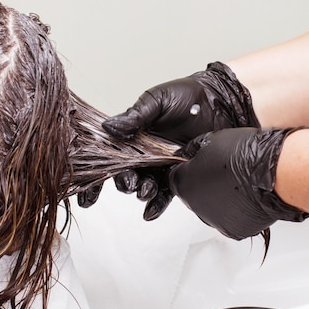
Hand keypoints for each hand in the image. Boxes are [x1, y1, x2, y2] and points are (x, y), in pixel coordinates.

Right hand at [93, 62, 259, 217]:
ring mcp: (162, 164)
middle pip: (125, 173)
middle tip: (129, 183)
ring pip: (145, 185)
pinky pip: (166, 193)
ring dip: (141, 192)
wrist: (221, 102)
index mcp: (134, 133)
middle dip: (123, 181)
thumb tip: (108, 127)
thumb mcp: (157, 101)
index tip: (87, 191)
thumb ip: (135, 115)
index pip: (109, 153)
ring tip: (144, 191)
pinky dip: (157, 204)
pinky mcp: (181, 173)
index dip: (96, 172)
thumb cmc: (189, 95)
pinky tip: (150, 212)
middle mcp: (145, 152)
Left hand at [169, 127, 308, 239]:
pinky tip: (246, 196)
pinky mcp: (234, 231)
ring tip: (238, 184)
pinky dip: (236, 210)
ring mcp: (214, 221)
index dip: (189, 169)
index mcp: (183, 184)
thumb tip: (191, 154)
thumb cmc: (243, 155)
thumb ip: (194, 150)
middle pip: (194, 195)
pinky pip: (231, 219)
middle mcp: (194, 207)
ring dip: (220, 199)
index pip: (176, 177)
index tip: (200, 165)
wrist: (272, 174)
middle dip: (204, 185)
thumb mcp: (210, 140)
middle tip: (223, 173)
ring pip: (212, 209)